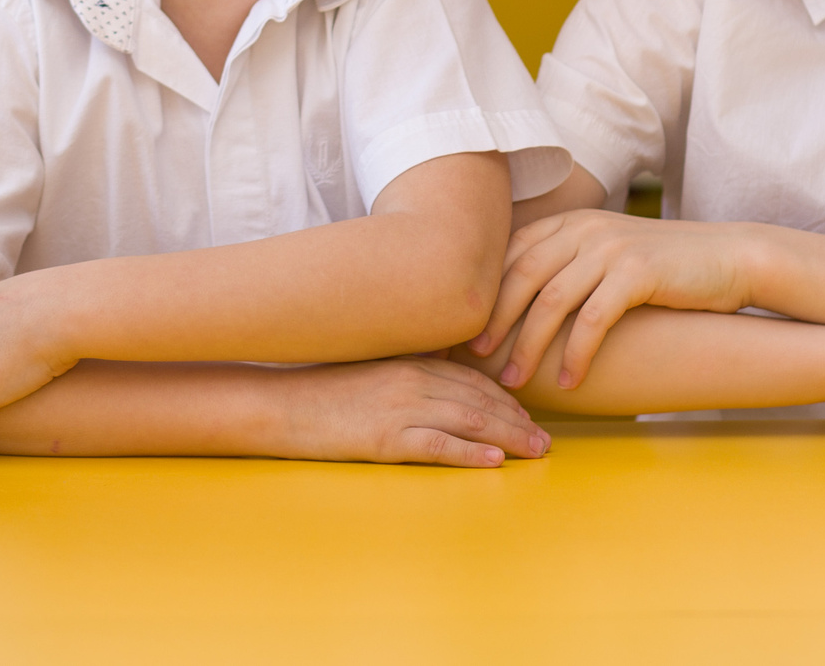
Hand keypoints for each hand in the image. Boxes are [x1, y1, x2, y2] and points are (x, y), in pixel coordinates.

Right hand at [267, 356, 551, 467]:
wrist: (280, 404)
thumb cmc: (323, 390)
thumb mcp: (373, 371)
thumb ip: (408, 374)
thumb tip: (440, 385)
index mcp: (412, 362)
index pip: (473, 380)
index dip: (505, 398)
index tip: (527, 415)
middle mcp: (414, 380)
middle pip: (480, 400)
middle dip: (518, 420)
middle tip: (544, 439)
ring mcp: (401, 408)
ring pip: (470, 421)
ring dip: (509, 437)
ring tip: (535, 451)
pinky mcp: (386, 437)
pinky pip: (437, 445)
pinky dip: (470, 453)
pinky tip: (494, 461)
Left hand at [469, 209, 755, 388]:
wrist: (730, 258)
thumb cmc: (665, 268)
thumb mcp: (609, 256)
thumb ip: (568, 268)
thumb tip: (519, 310)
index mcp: (572, 222)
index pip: (510, 255)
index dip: (483, 293)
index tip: (461, 330)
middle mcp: (585, 228)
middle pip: (521, 276)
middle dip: (494, 321)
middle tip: (472, 359)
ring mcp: (611, 247)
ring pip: (551, 300)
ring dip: (528, 345)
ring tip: (514, 381)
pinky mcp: (638, 270)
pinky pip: (594, 318)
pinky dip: (576, 352)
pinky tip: (569, 381)